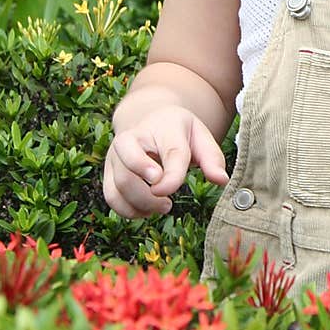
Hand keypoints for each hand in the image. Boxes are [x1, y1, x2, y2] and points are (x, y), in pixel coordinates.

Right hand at [103, 106, 228, 217]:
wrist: (149, 118)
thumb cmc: (178, 132)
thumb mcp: (200, 136)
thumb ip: (212, 158)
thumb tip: (221, 180)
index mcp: (165, 125)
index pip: (170, 152)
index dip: (171, 175)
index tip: (168, 192)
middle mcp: (134, 137)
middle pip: (132, 169)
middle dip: (148, 195)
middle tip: (168, 203)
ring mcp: (117, 153)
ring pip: (120, 185)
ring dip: (141, 205)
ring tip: (161, 207)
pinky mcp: (109, 169)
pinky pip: (111, 196)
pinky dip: (127, 210)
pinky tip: (145, 211)